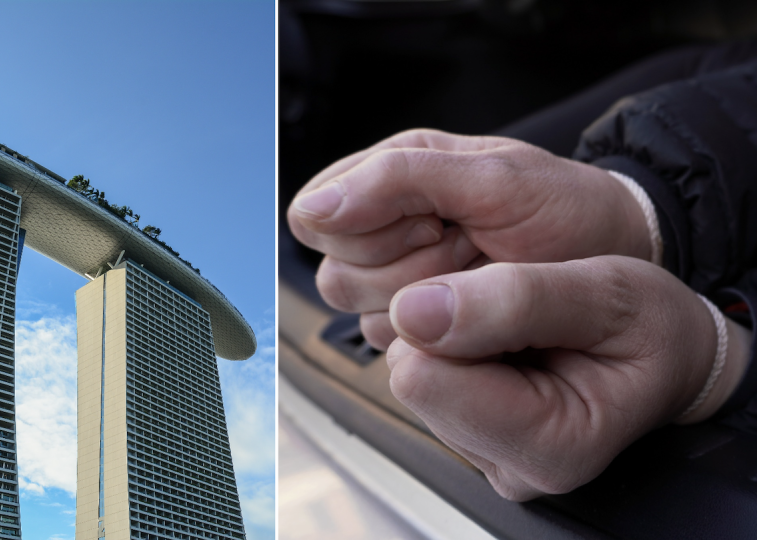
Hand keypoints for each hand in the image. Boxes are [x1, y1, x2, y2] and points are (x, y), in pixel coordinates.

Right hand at [287, 129, 651, 348]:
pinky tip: (479, 307)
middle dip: (406, 269)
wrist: (619, 261)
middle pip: (335, 276)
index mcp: (391, 174)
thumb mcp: (495, 178)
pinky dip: (441, 335)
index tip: (437, 223)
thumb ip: (399, 179)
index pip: (316, 218)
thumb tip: (312, 209)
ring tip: (481, 275)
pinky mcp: (421, 329)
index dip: (371, 229)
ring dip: (428, 303)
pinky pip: (396, 347)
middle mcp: (386, 230)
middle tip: (469, 248)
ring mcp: (402, 284)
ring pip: (364, 318)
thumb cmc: (567, 209)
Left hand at [385, 256, 749, 500]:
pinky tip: (508, 347)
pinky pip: (426, 377)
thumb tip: (412, 311)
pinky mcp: (469, 438)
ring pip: (414, 374)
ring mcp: (486, 456)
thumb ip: (515, 300)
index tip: (506, 299)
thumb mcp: (607, 290)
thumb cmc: (653, 329)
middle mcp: (510, 466)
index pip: (423, 378)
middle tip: (522, 317)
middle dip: (451, 330)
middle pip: (412, 377)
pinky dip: (457, 349)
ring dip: (455, 337)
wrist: (672, 354)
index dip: (450, 318)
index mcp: (550, 444)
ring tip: (523, 332)